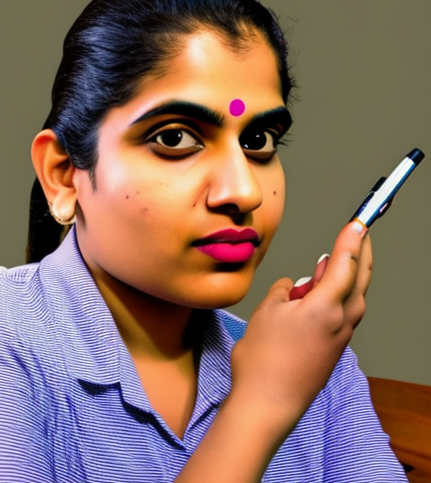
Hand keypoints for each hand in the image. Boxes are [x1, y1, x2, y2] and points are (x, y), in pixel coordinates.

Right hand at [230, 220, 371, 429]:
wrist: (267, 403)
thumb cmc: (263, 357)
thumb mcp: (267, 311)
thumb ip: (284, 291)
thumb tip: (295, 286)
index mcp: (326, 307)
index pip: (345, 264)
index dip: (351, 240)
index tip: (358, 222)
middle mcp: (342, 321)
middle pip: (359, 280)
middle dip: (361, 254)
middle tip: (360, 234)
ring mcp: (340, 338)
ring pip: (352, 297)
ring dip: (346, 276)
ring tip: (329, 262)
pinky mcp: (333, 349)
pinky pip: (342, 313)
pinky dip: (337, 296)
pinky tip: (320, 294)